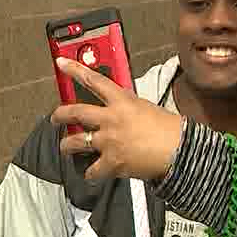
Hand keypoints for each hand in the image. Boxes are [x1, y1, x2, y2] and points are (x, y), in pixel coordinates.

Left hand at [51, 57, 183, 181]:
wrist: (180, 151)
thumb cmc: (170, 130)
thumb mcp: (147, 108)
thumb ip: (128, 107)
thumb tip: (118, 109)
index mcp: (122, 102)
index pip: (94, 80)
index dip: (75, 70)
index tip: (61, 63)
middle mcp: (111, 119)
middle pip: (75, 112)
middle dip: (60, 115)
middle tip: (56, 118)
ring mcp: (108, 142)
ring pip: (75, 142)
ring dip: (67, 145)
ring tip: (66, 148)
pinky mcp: (111, 162)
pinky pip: (92, 170)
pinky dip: (90, 173)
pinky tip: (91, 172)